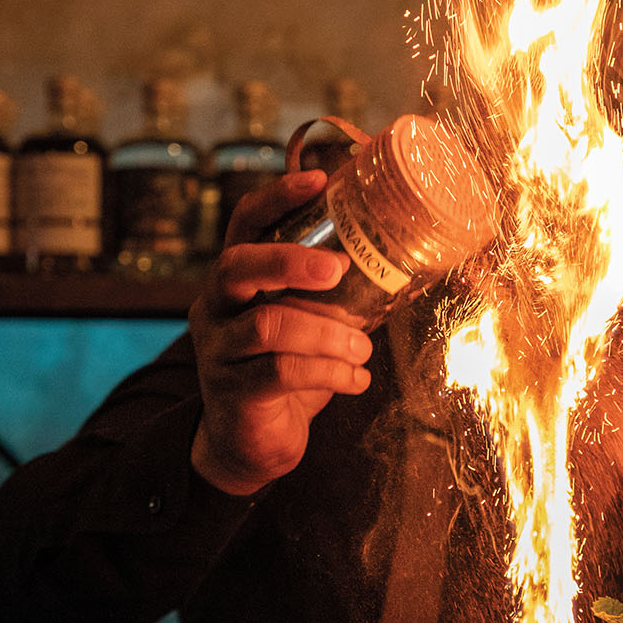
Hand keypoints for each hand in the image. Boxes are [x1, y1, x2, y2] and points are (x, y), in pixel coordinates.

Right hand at [188, 170, 372, 494]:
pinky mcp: (232, 391)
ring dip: (328, 333)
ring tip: (362, 347)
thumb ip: (330, 294)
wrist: (251, 442)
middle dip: (290, 261)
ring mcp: (217, 350)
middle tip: (338, 269)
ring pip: (268, 326)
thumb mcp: (304, 321)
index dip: (276, 198)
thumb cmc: (286, 369)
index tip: (319, 180)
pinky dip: (331, 372)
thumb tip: (408, 257)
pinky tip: (357, 379)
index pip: (243, 224)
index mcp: (234, 279)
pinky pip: (281, 372)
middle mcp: (214, 306)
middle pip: (236, 266)